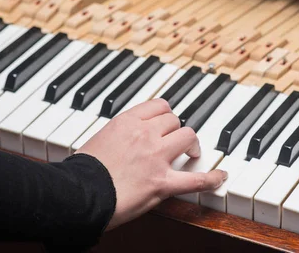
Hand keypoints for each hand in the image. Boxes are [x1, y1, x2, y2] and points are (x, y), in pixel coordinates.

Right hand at [76, 98, 227, 228]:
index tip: (166, 120)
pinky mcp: (162, 183)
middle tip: (175, 140)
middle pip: (174, 120)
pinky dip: (212, 178)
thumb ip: (119, 134)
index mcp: (127, 121)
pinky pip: (195, 179)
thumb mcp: (99, 138)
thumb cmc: (83, 170)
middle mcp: (145, 134)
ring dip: (191, 144)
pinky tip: (220, 176)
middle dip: (176, 129)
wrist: (78, 194)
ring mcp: (156, 158)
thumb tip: (127, 137)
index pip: (159, 106)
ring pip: (188, 137)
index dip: (166, 113)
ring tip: (192, 152)